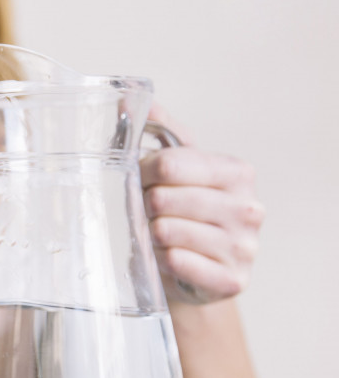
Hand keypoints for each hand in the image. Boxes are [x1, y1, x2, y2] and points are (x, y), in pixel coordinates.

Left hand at [141, 106, 264, 304]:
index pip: (170, 164)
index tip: (140, 181)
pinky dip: (162, 260)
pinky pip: (178, 263)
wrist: (194, 272)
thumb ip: (158, 130)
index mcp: (238, 172)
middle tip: (146, 213)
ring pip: (167, 231)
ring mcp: (245, 246)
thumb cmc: (182, 213)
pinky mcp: (232, 280)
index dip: (143, 173)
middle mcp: (249, 208)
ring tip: (156, 236)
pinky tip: (166, 257)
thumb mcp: (176, 168)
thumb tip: (128, 98)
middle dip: (143, 206)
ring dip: (150, 235)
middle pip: (164, 198)